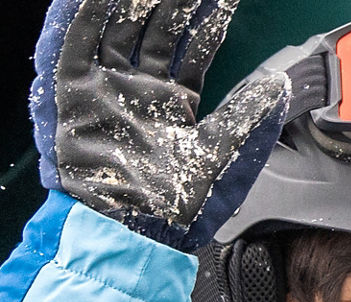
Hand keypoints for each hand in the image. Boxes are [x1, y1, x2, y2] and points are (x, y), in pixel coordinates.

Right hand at [33, 0, 291, 250]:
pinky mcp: (71, 92)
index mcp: (170, 102)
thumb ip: (248, 115)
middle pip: (156, 27)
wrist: (129, 232)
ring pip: (119, 25)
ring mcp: (103, 87)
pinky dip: (83, 12)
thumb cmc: (173, 208)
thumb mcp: (222, 153)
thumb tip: (279, 83)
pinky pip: (74, 41)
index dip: (208, 16)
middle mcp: (135, 89)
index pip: (191, 45)